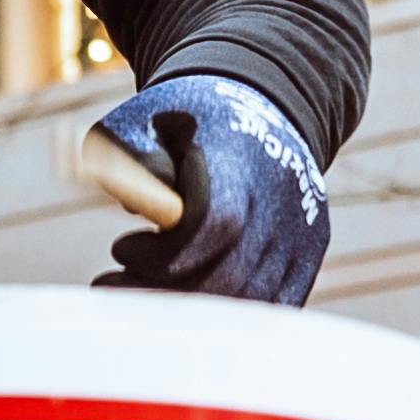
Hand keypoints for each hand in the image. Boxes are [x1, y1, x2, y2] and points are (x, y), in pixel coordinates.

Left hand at [85, 75, 329, 305]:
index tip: (121, 248)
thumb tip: (136, 203)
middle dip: (161, 291)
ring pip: (250, 301)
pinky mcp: (309, 254)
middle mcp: (282, 200)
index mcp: (242, 160)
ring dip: (188, 308)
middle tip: (110, 283)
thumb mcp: (143, 118)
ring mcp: (302, 231)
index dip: (162, 252)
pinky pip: (273, 304)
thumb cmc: (185, 121)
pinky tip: (181, 300)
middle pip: (232, 277)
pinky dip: (225, 312)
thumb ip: (132, 155)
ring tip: (136, 290)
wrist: (260, 107)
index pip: (214, 224)